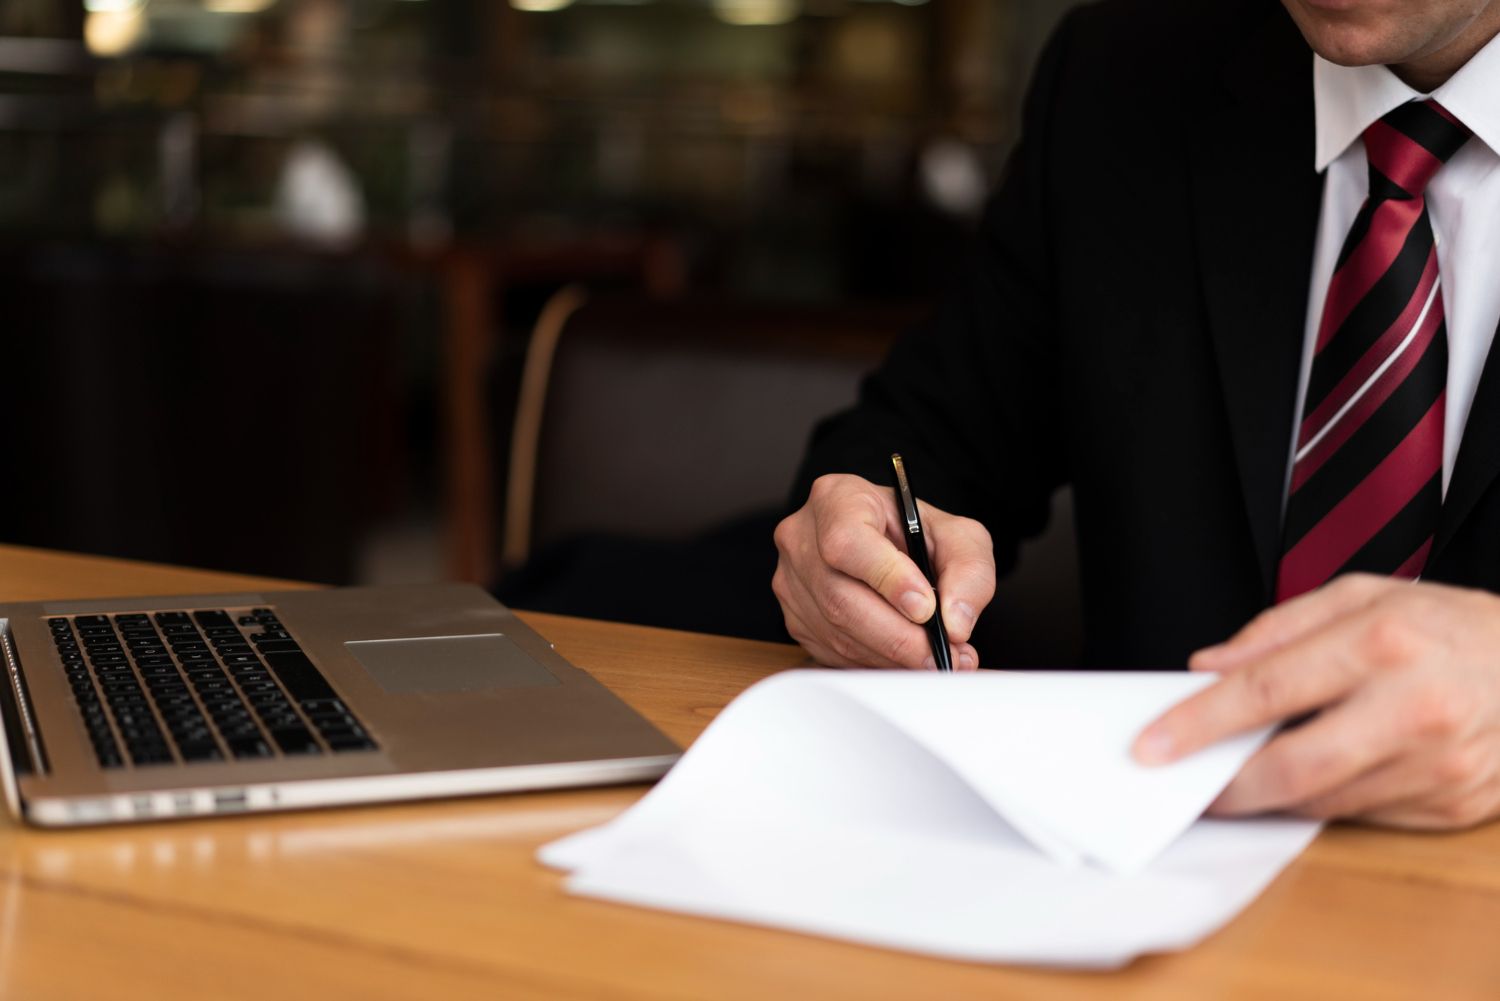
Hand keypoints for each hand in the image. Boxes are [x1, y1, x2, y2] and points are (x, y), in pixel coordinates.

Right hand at [772, 473, 995, 670]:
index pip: (847, 542)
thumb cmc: (914, 531)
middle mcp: (803, 536)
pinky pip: (831, 652)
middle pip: (840, 597)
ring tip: (935, 658)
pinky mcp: (794, 617)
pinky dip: (874, 662)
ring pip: (837, 632)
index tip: (926, 609)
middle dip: (898, 636)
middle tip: (942, 654)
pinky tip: (904, 658)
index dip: (887, 579)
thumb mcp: (957, 534)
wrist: (886, 542)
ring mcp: (792, 580)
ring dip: (891, 656)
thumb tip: (955, 622)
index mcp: (837, 498)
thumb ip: (968, 570)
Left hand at [1133, 574, 1499, 828]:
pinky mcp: (1453, 805)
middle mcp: (1413, 707)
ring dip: (1266, 797)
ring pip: (1323, 802)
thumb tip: (1207, 668)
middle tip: (1182, 784)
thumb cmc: (1448, 625)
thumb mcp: (1362, 595)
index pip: (1265, 690)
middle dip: (1224, 784)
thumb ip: (1277, 631)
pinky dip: (1320, 803)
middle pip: (1291, 767)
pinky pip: (1362, 817)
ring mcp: (1438, 765)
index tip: (1152, 745)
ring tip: (1234, 777)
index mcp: (1382, 642)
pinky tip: (1303, 781)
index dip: (1198, 722)